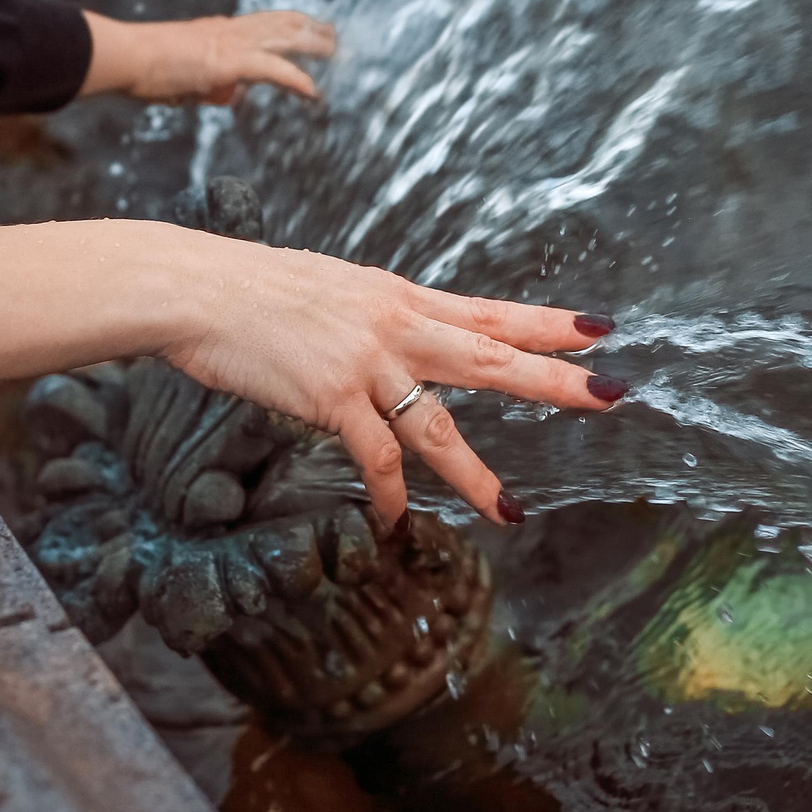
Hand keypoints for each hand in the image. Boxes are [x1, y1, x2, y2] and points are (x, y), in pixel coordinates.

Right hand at [80, 9, 335, 104]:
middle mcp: (230, 30)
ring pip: (285, 38)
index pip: (264, 24)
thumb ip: (212, 84)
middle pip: (282, 23)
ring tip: (336, 53)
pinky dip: (296, 80)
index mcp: (219, 31)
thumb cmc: (145, 68)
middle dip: (312, 29)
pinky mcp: (229, 61)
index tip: (310, 29)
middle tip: (335, 36)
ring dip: (314, 46)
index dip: (290, 25)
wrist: (127, 57)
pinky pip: (273, 70)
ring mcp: (231, 43)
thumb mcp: (186, 77)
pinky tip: (313, 92)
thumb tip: (231, 94)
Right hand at [157, 234, 626, 527]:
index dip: (547, 323)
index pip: (489, 312)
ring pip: (439, 425)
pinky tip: (395, 524)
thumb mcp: (333, 290)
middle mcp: (395, 325)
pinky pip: (376, 457)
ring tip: (509, 512)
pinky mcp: (331, 395)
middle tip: (613, 395)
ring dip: (475, 474)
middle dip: (555, 380)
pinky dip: (389, 495)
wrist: (198, 287)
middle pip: (491, 356)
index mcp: (399, 298)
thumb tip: (397, 338)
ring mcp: (366, 361)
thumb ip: (374, 316)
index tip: (599, 330)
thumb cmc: (253, 290)